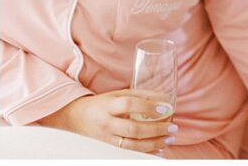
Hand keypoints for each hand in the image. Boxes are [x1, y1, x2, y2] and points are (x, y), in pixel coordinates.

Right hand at [38, 90, 176, 153]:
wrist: (75, 118)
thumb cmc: (101, 104)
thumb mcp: (118, 94)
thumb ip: (141, 95)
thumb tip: (165, 98)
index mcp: (108, 106)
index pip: (129, 105)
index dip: (148, 107)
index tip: (165, 108)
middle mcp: (106, 123)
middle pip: (133, 129)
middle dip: (156, 130)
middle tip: (173, 127)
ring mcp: (106, 138)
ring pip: (131, 145)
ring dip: (154, 144)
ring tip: (169, 139)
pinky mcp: (108, 148)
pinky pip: (128, 153)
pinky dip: (145, 153)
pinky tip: (158, 150)